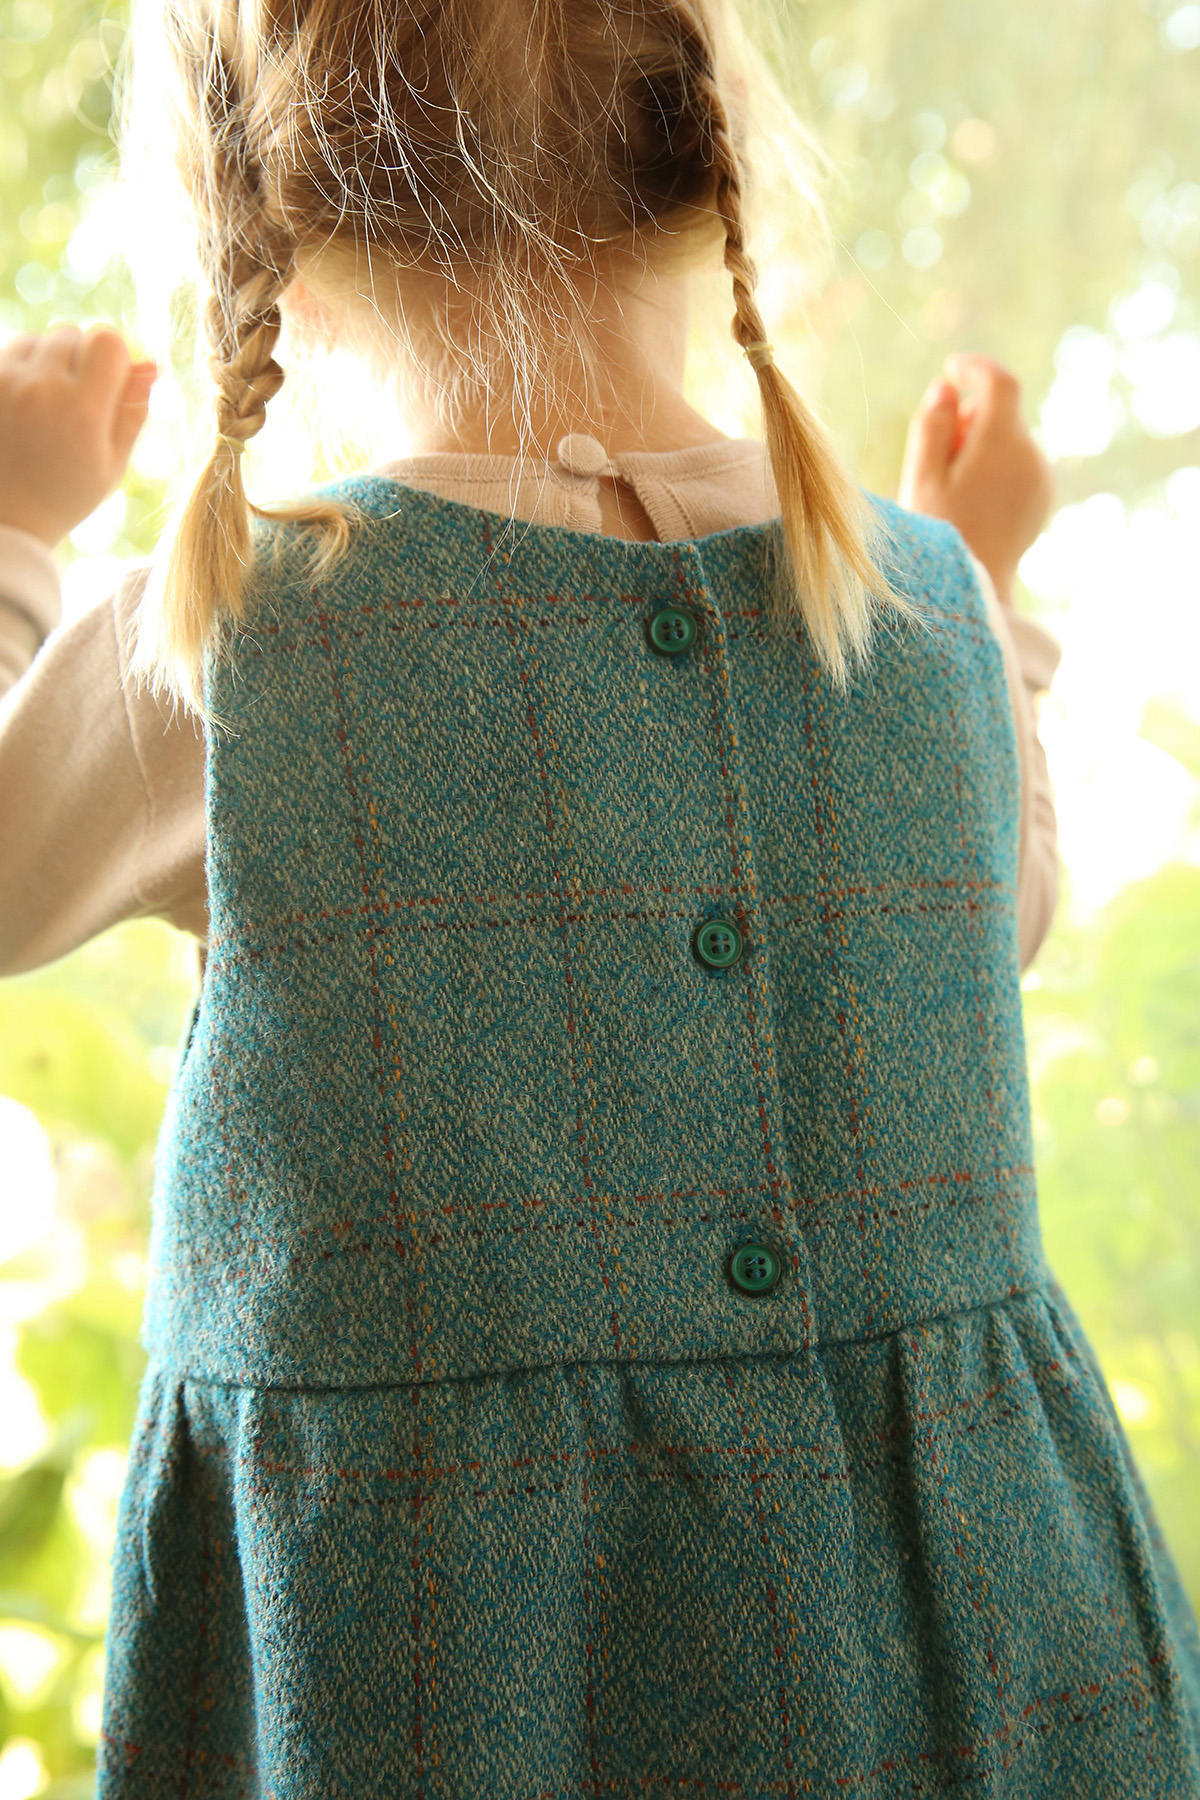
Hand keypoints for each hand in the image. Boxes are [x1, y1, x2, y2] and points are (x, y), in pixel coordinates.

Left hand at [0, 325, 155, 549]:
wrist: (5, 518)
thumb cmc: (65, 495)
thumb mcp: (112, 463)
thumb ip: (133, 411)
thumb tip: (149, 366)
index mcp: (83, 410)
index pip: (108, 340)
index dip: (116, 357)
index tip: (112, 381)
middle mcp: (41, 388)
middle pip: (74, 334)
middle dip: (82, 359)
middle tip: (79, 401)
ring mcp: (5, 381)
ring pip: (39, 339)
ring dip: (49, 361)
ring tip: (49, 404)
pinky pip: (11, 350)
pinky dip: (23, 368)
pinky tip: (26, 404)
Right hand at [899, 352, 1054, 604]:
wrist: (974, 591)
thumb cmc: (938, 535)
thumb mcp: (922, 477)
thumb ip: (934, 426)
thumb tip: (945, 389)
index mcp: (1001, 444)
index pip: (999, 382)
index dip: (974, 368)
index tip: (950, 370)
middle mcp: (1030, 455)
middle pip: (1002, 412)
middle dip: (970, 417)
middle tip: (936, 449)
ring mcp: (1041, 477)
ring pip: (1010, 438)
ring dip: (981, 443)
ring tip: (950, 483)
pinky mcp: (1041, 496)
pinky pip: (1017, 463)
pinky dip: (994, 464)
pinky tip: (970, 499)